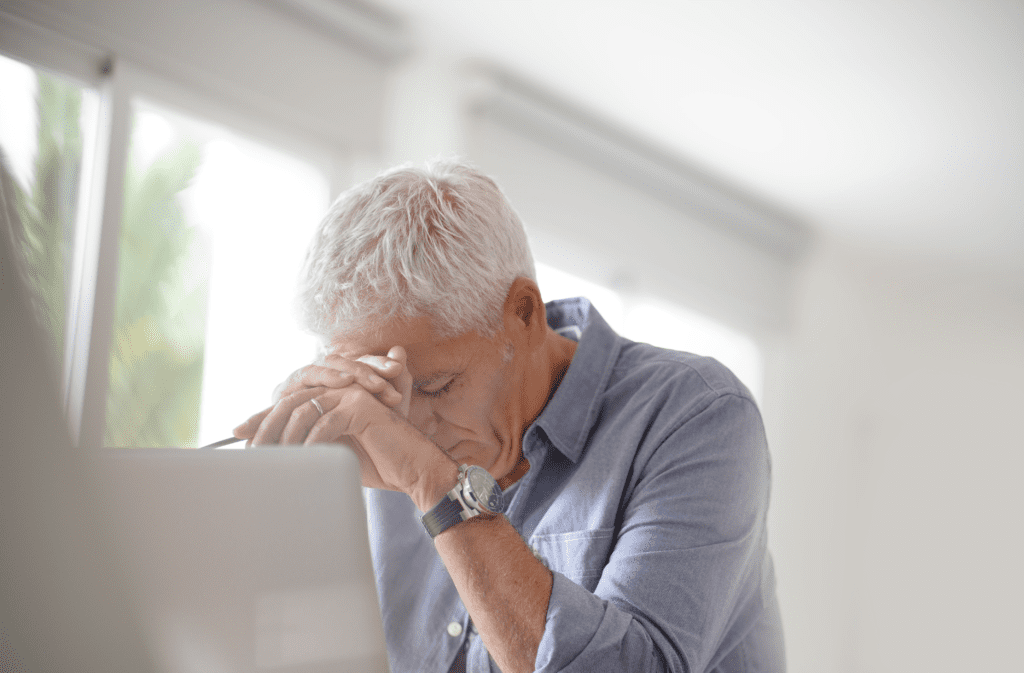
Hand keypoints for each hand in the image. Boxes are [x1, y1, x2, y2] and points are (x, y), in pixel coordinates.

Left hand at [233, 346, 453, 504]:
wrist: (413, 469)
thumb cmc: (378, 463)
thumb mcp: (334, 453)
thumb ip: (308, 444)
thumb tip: (275, 453)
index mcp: (332, 397)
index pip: (290, 403)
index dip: (263, 417)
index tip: (238, 434)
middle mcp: (340, 389)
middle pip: (291, 402)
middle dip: (265, 425)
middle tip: (250, 449)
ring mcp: (350, 394)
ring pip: (304, 410)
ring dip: (285, 437)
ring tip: (275, 459)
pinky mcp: (360, 407)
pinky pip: (324, 423)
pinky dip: (310, 443)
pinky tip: (303, 460)